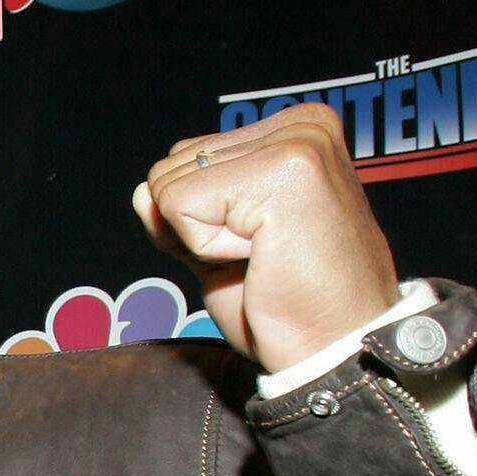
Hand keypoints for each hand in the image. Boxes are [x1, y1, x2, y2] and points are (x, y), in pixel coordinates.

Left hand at [133, 103, 399, 373]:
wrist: (335, 350)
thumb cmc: (291, 307)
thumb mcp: (220, 251)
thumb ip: (181, 215)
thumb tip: (142, 191)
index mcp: (296, 132)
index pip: (187, 157)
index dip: (202, 220)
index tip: (260, 247)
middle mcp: (302, 125)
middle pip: (173, 167)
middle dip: (200, 228)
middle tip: (262, 257)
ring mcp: (297, 142)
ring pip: (171, 186)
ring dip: (205, 239)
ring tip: (265, 256)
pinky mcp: (283, 171)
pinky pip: (180, 207)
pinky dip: (205, 249)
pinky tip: (262, 257)